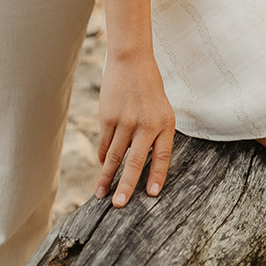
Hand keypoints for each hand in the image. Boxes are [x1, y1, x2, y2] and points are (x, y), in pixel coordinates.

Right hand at [97, 54, 175, 207]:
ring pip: (115, 156)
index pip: (162, 156)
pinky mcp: (108, 116)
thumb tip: (142, 165)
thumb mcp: (162, 110)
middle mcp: (146, 124)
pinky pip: (105, 143)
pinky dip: (103, 157)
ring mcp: (125, 120)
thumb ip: (156, 136)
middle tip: (120, 205)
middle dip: (126, 186)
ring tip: (101, 194)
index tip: (152, 195)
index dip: (157, 175)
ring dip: (107, 177)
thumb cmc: (149, 89)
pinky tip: (103, 166)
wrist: (132, 61)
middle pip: (135, 161)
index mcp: (164, 123)